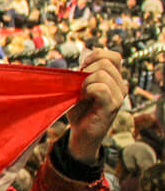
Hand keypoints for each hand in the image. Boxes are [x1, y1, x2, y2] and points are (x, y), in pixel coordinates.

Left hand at [66, 48, 126, 164]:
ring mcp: (119, 95)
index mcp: (114, 78)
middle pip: (106, 62)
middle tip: (80, 84)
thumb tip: (70, 59)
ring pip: (102, 74)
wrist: (80, 134)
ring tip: (82, 93)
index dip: (97, 55)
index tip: (83, 66)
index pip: (114, 56)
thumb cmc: (79, 110)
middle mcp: (120, 85)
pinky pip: (101, 88)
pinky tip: (85, 97)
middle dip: (87, 69)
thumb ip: (79, 74)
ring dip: (85, 81)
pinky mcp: (112, 106)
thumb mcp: (77, 88)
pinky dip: (88, 90)